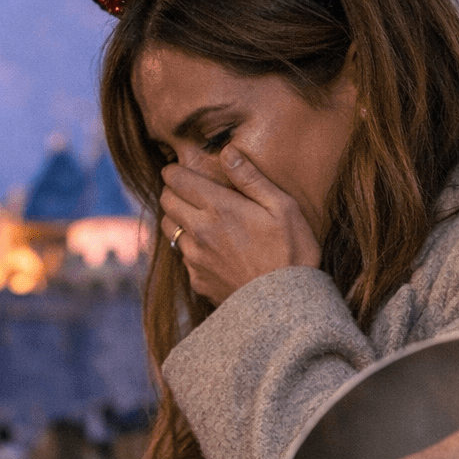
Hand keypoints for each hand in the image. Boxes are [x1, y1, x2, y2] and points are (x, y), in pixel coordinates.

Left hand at [160, 148, 320, 305]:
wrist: (286, 306)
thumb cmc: (292, 252)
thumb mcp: (283, 207)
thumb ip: (251, 178)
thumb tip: (227, 152)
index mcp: (219, 208)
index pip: (177, 180)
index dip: (174, 171)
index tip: (178, 169)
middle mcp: (200, 232)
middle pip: (166, 201)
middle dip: (172, 191)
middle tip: (188, 190)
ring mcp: (195, 258)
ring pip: (169, 229)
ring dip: (176, 218)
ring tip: (196, 217)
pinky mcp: (197, 280)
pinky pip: (183, 257)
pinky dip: (189, 248)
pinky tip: (210, 249)